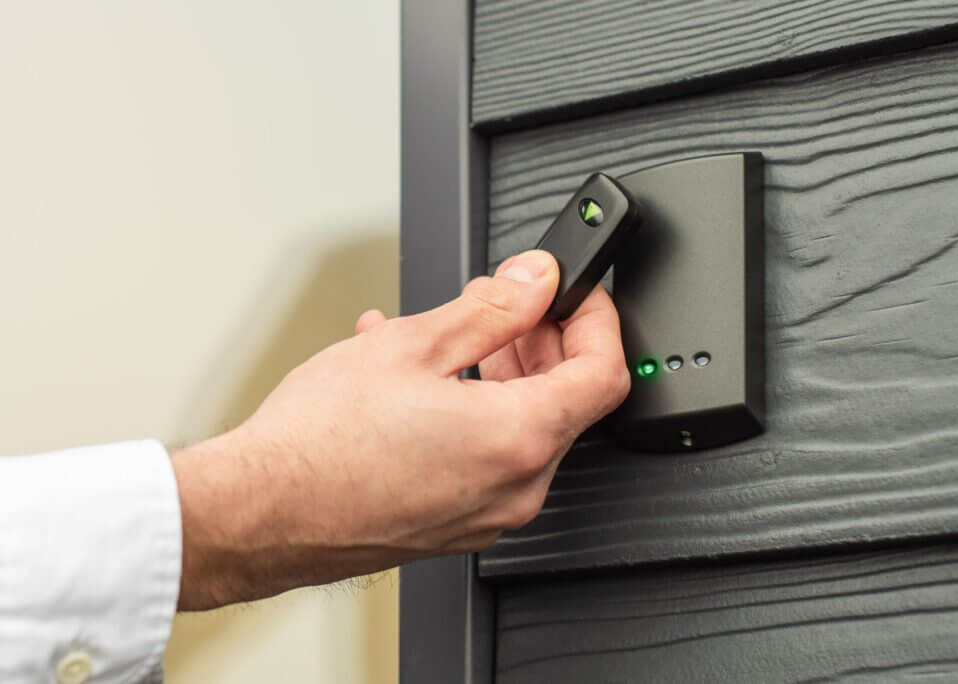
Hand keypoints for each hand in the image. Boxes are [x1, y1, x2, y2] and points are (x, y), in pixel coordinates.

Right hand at [171, 249, 628, 609]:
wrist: (260, 513)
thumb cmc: (318, 443)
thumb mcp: (413, 345)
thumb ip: (491, 308)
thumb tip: (534, 281)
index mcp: (518, 438)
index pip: (605, 372)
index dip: (597, 320)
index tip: (576, 294)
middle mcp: (515, 486)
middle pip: (567, 400)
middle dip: (544, 342)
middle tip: (507, 306)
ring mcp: (487, 513)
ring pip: (525, 428)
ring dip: (505, 373)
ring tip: (451, 337)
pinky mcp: (457, 524)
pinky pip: (487, 457)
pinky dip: (474, 411)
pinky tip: (425, 380)